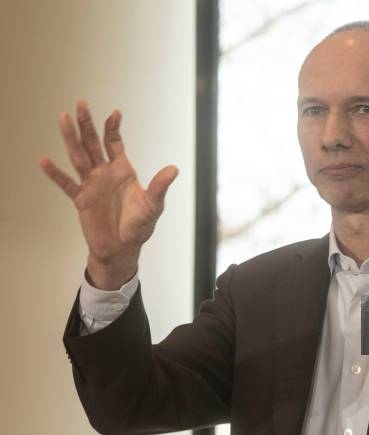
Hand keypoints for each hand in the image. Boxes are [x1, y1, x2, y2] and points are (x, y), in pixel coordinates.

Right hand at [40, 100, 178, 288]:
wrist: (122, 249)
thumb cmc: (140, 227)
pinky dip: (56, 174)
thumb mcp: (153, 206)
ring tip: (63, 119)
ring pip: (78, 157)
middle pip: (93, 143)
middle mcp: (105, 174)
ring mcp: (91, 185)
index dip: (113, 128)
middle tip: (81, 103)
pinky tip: (45, 161)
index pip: (115, 143)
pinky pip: (66, 184)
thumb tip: (174, 169)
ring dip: (70, 139)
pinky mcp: (81, 200)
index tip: (115, 112)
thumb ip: (159, 187)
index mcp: (123, 171)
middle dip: (87, 124)